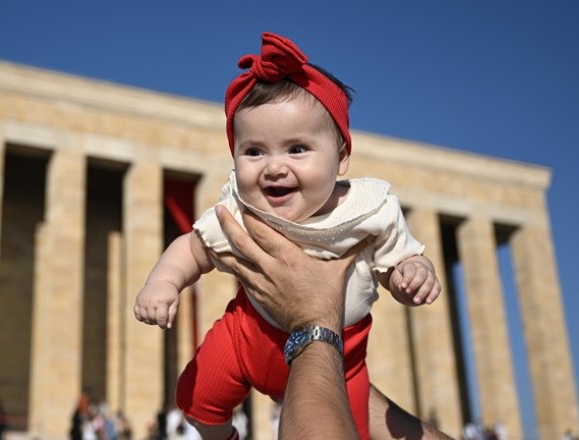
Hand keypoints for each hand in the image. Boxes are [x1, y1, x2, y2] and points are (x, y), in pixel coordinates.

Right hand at [133, 281, 179, 328]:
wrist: (161, 282)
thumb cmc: (170, 294)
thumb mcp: (175, 303)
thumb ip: (172, 314)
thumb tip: (168, 326)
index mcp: (161, 302)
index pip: (161, 319)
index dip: (163, 325)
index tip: (165, 325)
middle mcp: (150, 302)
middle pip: (152, 319)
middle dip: (157, 322)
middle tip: (161, 319)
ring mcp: (142, 301)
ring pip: (143, 318)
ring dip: (149, 321)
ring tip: (155, 316)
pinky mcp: (138, 301)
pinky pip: (137, 314)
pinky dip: (141, 317)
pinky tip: (148, 314)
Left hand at [211, 205, 366, 330]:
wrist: (313, 329)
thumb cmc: (327, 298)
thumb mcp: (338, 271)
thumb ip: (351, 250)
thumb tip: (370, 234)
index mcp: (288, 256)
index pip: (263, 231)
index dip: (251, 216)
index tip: (244, 202)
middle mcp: (270, 266)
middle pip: (243, 241)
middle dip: (229, 224)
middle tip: (219, 209)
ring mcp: (261, 282)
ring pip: (234, 260)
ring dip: (221, 246)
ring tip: (208, 235)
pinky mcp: (257, 295)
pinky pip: (239, 277)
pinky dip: (229, 266)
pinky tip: (221, 259)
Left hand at [388, 256, 441, 304]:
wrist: (412, 278)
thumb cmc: (402, 277)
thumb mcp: (396, 277)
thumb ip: (397, 282)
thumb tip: (402, 287)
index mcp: (411, 265)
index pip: (410, 270)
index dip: (407, 278)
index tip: (402, 287)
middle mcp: (422, 269)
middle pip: (421, 275)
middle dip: (415, 284)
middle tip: (408, 293)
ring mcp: (430, 276)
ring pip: (430, 282)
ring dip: (423, 292)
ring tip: (416, 301)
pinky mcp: (436, 284)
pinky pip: (437, 288)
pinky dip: (433, 295)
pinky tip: (428, 302)